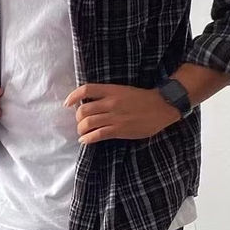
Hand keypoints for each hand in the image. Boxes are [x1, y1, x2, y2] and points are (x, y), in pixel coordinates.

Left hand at [63, 82, 179, 143]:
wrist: (162, 106)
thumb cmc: (142, 99)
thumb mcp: (123, 90)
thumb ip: (108, 95)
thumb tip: (90, 102)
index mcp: (111, 90)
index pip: (86, 89)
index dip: (73, 96)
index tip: (67, 104)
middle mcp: (111, 102)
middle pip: (83, 110)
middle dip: (78, 118)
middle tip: (81, 122)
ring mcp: (115, 116)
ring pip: (88, 123)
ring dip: (81, 129)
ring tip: (82, 132)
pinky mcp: (119, 129)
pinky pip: (98, 135)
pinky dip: (87, 139)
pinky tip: (85, 140)